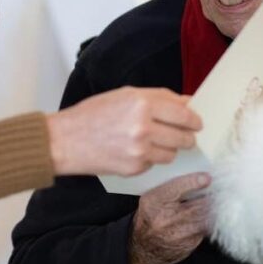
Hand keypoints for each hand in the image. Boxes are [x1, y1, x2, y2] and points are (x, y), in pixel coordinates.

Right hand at [46, 86, 201, 175]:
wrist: (65, 140)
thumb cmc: (93, 114)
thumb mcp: (126, 95)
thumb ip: (159, 98)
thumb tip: (188, 103)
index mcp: (143, 104)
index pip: (185, 115)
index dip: (195, 120)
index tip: (197, 122)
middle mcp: (144, 127)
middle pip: (184, 137)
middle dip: (187, 137)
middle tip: (183, 135)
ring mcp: (140, 151)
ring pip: (172, 154)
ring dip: (168, 148)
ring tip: (152, 141)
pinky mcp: (135, 169)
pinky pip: (155, 164)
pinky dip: (150, 158)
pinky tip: (134, 150)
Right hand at [128, 172, 211, 263]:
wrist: (143, 249)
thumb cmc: (150, 219)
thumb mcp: (152, 199)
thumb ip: (171, 189)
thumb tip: (197, 178)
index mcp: (154, 202)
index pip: (177, 187)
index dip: (194, 181)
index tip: (207, 178)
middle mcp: (165, 218)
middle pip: (198, 204)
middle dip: (210, 196)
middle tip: (218, 190)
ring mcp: (178, 234)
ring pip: (205, 218)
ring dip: (212, 210)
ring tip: (216, 202)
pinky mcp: (188, 244)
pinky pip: (205, 230)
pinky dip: (209, 222)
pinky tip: (208, 217)